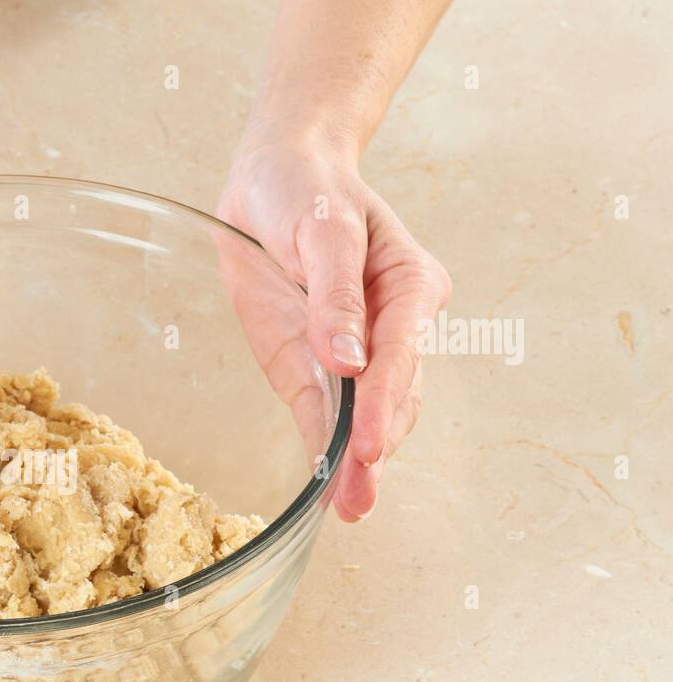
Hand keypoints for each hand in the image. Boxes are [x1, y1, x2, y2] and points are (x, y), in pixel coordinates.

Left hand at [218, 134, 449, 520]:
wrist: (274, 174)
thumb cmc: (308, 188)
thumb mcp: (323, 227)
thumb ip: (335, 294)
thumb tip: (350, 360)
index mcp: (408, 287)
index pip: (400, 355)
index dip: (383, 404)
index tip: (369, 448)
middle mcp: (390, 326)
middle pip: (392, 396)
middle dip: (376, 448)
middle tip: (358, 497)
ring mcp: (352, 351)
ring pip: (364, 415)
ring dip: (356, 464)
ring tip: (349, 507)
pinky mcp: (313, 365)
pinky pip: (322, 413)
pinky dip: (324, 449)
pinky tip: (326, 488)